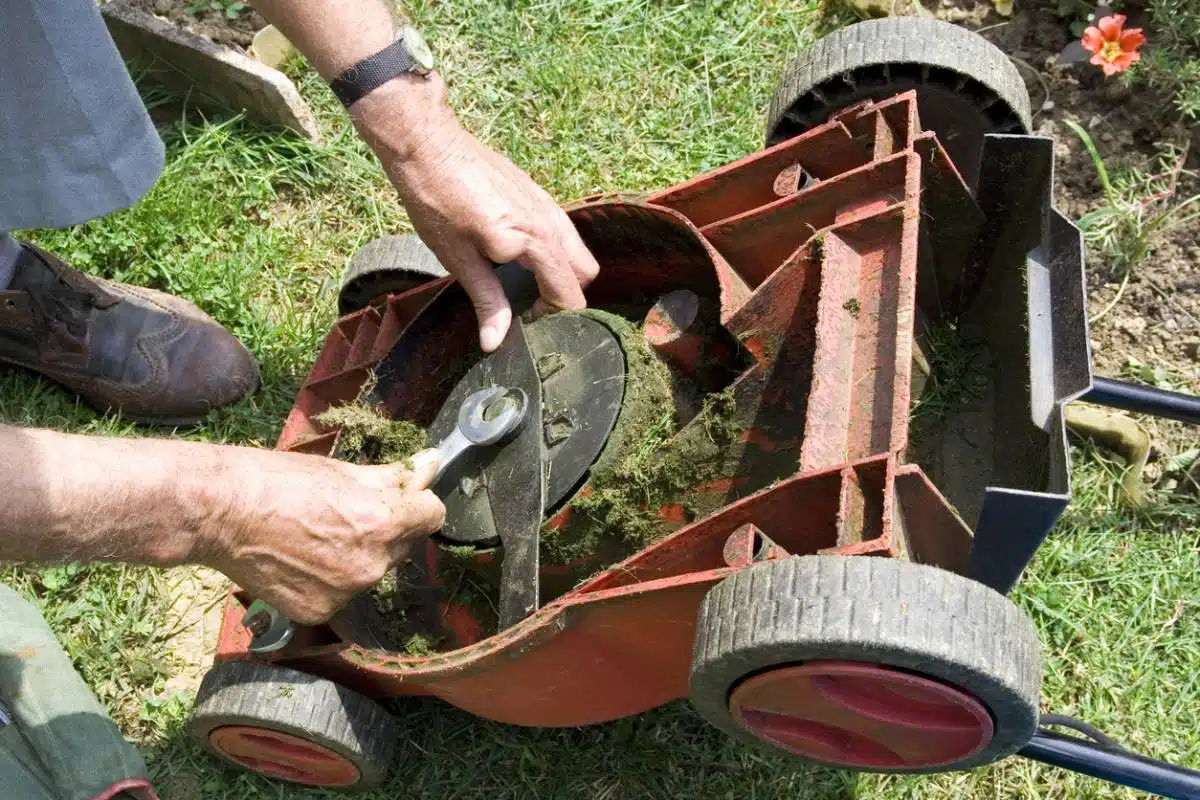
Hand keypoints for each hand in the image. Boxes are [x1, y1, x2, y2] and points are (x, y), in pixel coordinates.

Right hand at [209, 448, 444, 624]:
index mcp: (383, 523)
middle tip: (344, 512)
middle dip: (385, 529)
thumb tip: (431, 465)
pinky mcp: (319, 612)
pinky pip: (340, 593)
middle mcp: (371, 564)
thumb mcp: (342, 471)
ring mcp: (345, 593)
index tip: (402, 498)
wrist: (221, 513)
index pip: (433, 515)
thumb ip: (393, 477)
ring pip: (370, 570)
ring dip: (356, 555)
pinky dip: (327, 579)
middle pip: (402, 545)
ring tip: (315, 534)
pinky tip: (299, 559)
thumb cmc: (277, 481)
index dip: (418, 503)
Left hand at [352, 76, 600, 352]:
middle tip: (531, 307)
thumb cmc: (435, 200)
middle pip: (585, 273)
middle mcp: (549, 222)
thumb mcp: (458, 259)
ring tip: (527, 284)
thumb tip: (495, 343)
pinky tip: (521, 255)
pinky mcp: (538, 193)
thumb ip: (487, 301)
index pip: (569, 294)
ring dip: (563, 273)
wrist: (426, 144)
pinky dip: (556, 251)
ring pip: (578, 250)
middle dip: (566, 296)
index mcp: (532, 241)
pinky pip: (564, 230)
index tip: (527, 324)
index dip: (554, 318)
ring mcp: (547, 203)